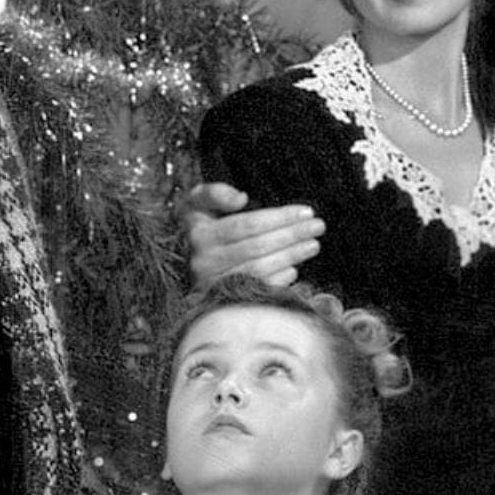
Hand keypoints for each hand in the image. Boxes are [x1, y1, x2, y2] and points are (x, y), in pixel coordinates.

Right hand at [183, 183, 322, 287]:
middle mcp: (205, 262)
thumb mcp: (196, 203)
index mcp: (200, 235)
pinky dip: (278, 281)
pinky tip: (295, 270)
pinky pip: (256, 291)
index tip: (307, 210)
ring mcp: (214, 285)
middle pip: (257, 247)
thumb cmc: (197, 227)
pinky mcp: (223, 302)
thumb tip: (241, 198)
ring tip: (313, 245)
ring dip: (291, 256)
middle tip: (318, 226)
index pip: (247, 224)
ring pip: (260, 269)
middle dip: (291, 235)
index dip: (279, 218)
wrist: (176, 264)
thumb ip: (215, 192)